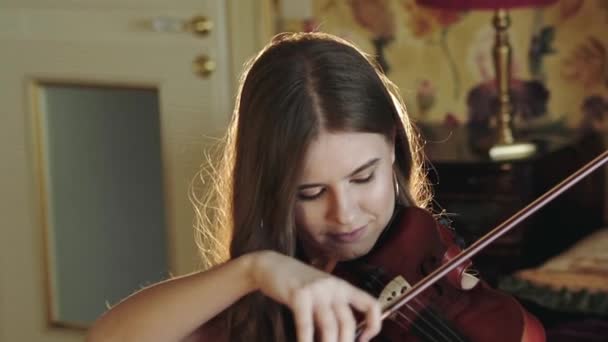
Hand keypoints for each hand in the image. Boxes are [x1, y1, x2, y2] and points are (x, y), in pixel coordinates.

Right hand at [251, 251, 381, 341]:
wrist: (272, 265)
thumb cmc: (298, 284)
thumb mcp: (322, 292)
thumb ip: (333, 310)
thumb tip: (340, 338)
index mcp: (344, 287)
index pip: (371, 305)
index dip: (374, 325)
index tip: (364, 340)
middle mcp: (334, 287)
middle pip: (348, 322)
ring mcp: (316, 290)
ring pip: (330, 326)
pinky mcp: (298, 294)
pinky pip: (306, 324)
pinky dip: (306, 340)